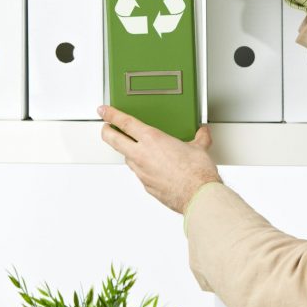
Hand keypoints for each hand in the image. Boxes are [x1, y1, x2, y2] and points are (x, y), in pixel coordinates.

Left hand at [97, 105, 220, 213]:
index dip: (111, 115)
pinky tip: (152, 168)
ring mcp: (142, 172)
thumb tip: (203, 133)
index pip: (125, 123)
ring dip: (126, 151)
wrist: (197, 195)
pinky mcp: (146, 185)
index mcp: (152, 139)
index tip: (104, 111)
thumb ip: (199, 138)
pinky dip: (142, 168)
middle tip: (105, 127)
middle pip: (114, 140)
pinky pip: (139, 173)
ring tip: (132, 148)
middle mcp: (142, 155)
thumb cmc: (196, 172)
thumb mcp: (200, 148)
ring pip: (126, 158)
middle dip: (106, 132)